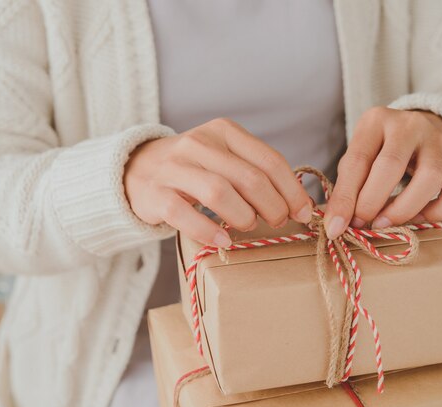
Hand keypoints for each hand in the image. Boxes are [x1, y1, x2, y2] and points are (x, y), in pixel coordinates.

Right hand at [124, 118, 312, 246]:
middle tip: (277, 222)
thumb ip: (255, 172)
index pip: (268, 160)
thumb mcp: (224, 158)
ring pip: (218, 192)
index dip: (291, 190)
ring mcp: (173, 168)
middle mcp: (198, 144)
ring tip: (248, 226)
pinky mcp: (155, 193)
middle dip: (272, 206)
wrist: (138, 169)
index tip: (303, 211)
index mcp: (223, 131)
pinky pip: (183, 214)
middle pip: (248, 178)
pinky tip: (222, 241)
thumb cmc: (193, 169)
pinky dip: (207, 230)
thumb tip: (298, 202)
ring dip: (243, 216)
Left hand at [325, 107, 441, 238]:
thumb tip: (335, 224)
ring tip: (384, 224)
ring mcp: (439, 143)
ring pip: (430, 177)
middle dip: (371, 202)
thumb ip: (347, 185)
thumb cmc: (380, 148)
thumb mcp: (358, 155)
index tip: (335, 226)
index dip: (345, 198)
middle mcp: (410, 126)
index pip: (358, 160)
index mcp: (376, 121)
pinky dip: (437, 213)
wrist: (422, 127)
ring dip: (404, 209)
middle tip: (361, 223)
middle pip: (391, 165)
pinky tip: (416, 219)